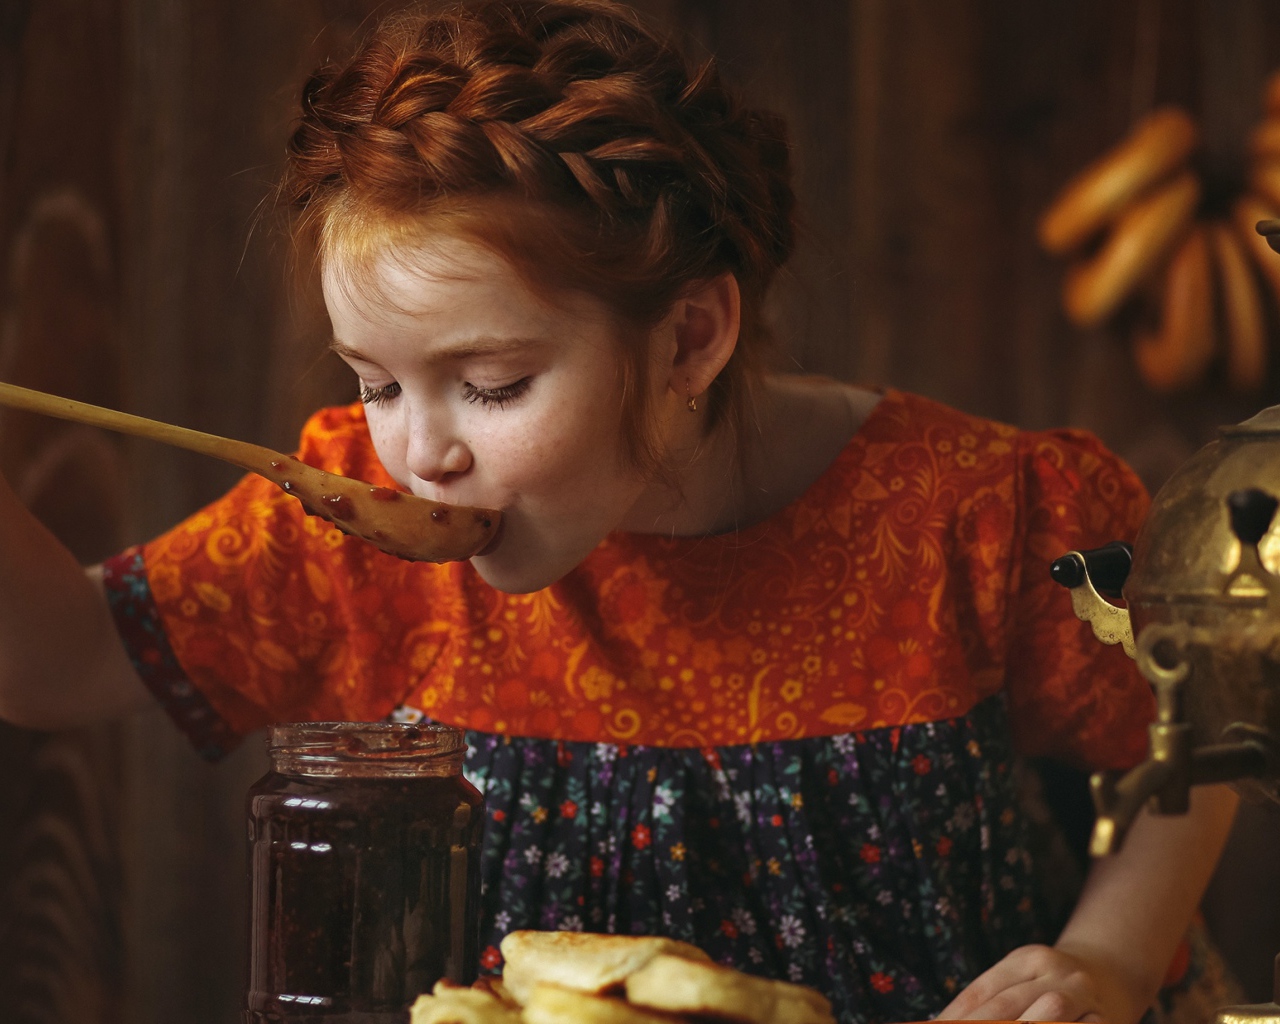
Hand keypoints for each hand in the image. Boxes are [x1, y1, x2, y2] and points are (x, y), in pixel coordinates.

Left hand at [936, 943, 1129, 1022]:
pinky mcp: (1106, 1020)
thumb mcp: (1022, 977)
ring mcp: (1083, 997)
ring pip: (1046, 1017)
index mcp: (1027, 958)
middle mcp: (1056, 972)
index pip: (983, 991)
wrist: (1113, 973)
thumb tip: (944, 1021)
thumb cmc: (1051, 982)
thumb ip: (991, 999)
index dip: (957, 1015)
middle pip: (1007, 1007)